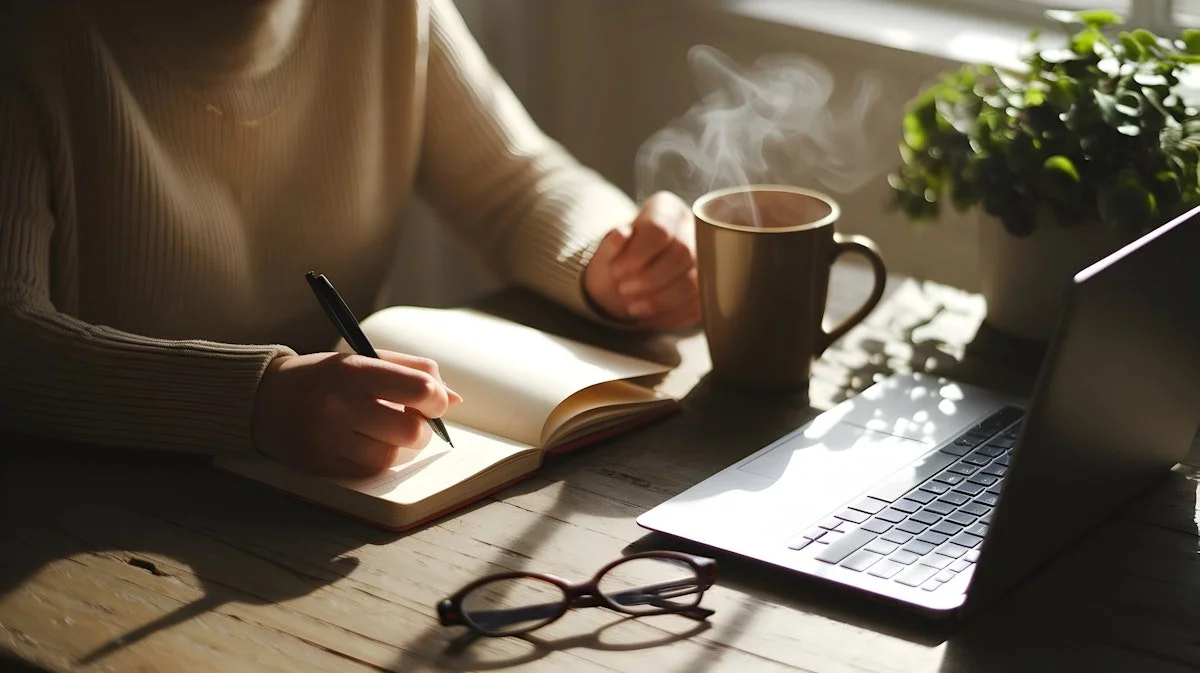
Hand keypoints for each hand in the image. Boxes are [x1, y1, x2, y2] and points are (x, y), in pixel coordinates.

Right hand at [252, 350, 461, 476]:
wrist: (262, 398)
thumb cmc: (326, 377)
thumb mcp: (365, 359)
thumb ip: (413, 371)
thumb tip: (454, 400)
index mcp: (354, 369)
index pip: (420, 389)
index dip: (436, 400)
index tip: (432, 402)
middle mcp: (340, 404)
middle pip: (412, 430)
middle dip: (422, 430)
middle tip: (412, 422)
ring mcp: (328, 438)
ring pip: (393, 456)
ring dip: (399, 447)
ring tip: (383, 431)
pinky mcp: (320, 464)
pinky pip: (369, 471)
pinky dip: (376, 460)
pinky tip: (364, 444)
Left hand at [583, 191, 700, 328]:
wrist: (627, 282)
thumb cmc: (617, 262)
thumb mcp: (606, 253)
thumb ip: (610, 246)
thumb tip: (620, 234)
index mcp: (666, 209)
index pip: (659, 228)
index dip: (637, 254)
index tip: (616, 272)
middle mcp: (691, 228)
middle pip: (682, 253)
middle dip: (650, 278)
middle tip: (624, 290)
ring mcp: (706, 257)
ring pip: (694, 282)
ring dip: (660, 300)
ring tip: (633, 308)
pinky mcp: (708, 286)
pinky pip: (698, 305)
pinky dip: (671, 315)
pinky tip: (650, 317)